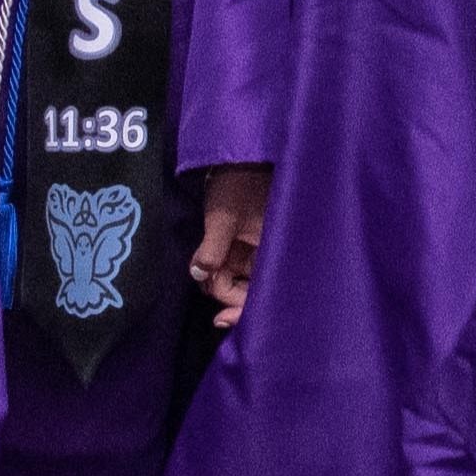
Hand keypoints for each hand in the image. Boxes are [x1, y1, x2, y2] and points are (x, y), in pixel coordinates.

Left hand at [189, 165, 272, 319]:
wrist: (237, 156)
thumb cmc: (237, 184)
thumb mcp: (222, 219)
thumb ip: (212, 251)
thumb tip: (201, 277)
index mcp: (274, 252)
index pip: (262, 294)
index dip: (242, 311)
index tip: (220, 320)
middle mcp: (269, 256)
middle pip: (250, 292)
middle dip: (224, 292)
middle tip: (204, 280)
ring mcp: (255, 251)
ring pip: (238, 280)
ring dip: (218, 279)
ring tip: (202, 264)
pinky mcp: (244, 244)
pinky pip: (232, 266)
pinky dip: (217, 267)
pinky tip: (204, 263)